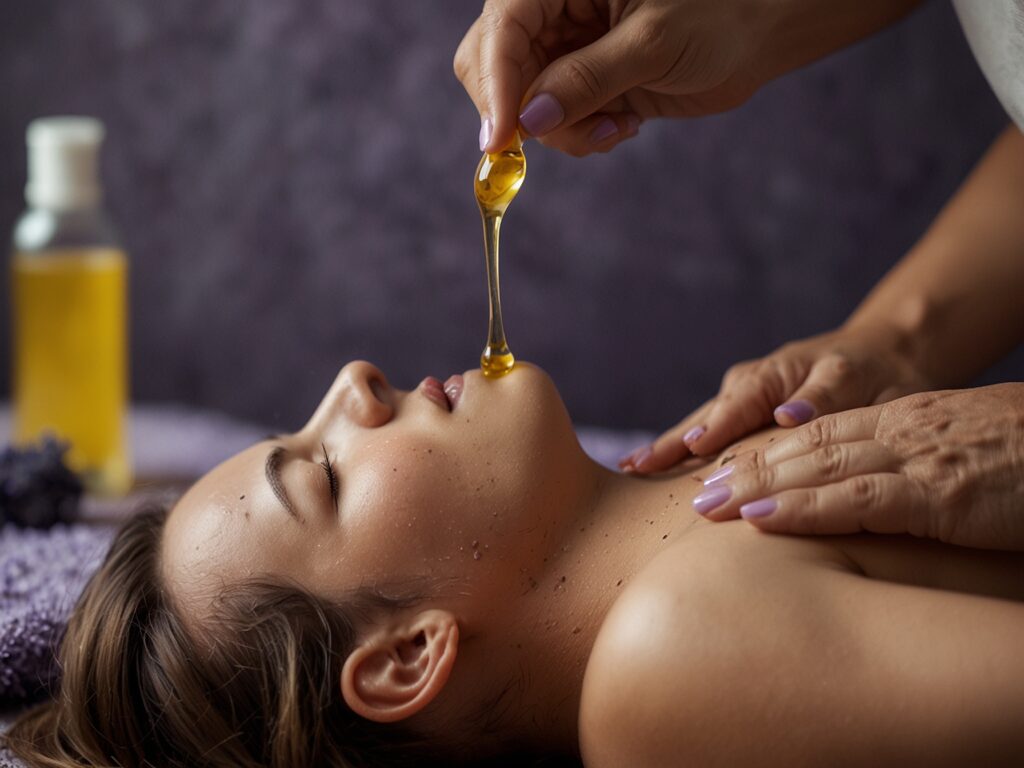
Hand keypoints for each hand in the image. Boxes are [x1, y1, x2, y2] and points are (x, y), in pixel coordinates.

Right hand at [454, 0, 775, 156]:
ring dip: (562, 130)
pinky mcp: (582, 81)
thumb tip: (529, 119)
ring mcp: (565, 46)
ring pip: (522, 102)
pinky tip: (622, 124)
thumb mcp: (653, 43)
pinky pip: (554, 120)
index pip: (504, 25)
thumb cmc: (720, 14)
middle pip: (494, 64)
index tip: (502, 138)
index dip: (496, 81)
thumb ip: (588, 78)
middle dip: (524, 112)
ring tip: (616, 128)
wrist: (758, 32)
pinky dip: (580, 134)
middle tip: (571, 135)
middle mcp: (555, 8)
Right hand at [620, 323, 932, 473]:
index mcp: (773, 376)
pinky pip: (713, 435)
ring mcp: (744, 402)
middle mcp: (749, 386)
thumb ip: (827, 394)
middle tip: (634, 468)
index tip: (690, 450)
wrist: (883, 355)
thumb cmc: (875, 371)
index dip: (714, 431)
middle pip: (705, 418)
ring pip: (702, 427)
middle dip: (671, 443)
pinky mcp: (746, 417)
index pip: (736, 408)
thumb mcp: (860, 378)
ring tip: (633, 470)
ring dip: (669, 449)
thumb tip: (786, 415)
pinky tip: (658, 470)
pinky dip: (686, 452)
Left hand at [692, 384, 1023, 550]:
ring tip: (707, 506)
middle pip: (804, 445)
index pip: (820, 432)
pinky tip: (763, 520)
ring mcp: (919, 458)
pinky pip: (856, 500)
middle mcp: (902, 430)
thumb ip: (919, 465)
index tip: (725, 468)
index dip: (767, 451)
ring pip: (816, 467)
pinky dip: (802, 508)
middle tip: (693, 492)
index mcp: (908, 419)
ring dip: (756, 487)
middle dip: (745, 467)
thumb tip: (888, 492)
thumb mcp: (968, 451)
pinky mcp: (942, 493)